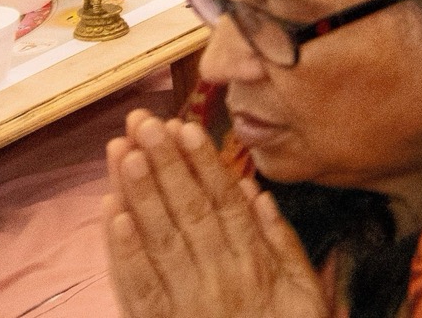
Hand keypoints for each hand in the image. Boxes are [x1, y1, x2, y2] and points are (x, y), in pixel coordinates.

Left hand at [102, 111, 324, 317]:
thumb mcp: (308, 293)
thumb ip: (284, 244)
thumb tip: (258, 195)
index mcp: (255, 263)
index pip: (223, 201)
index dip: (202, 163)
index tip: (185, 127)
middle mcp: (217, 276)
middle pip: (186, 210)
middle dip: (163, 163)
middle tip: (143, 122)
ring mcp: (185, 302)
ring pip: (158, 238)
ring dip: (138, 193)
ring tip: (122, 152)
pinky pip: (137, 286)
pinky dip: (122, 251)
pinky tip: (112, 217)